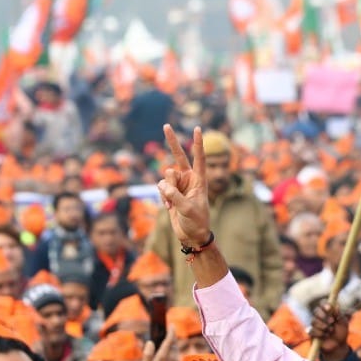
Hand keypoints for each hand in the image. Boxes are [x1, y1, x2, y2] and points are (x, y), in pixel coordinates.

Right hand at [142, 328, 180, 360]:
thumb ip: (147, 353)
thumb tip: (151, 342)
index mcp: (164, 356)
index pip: (170, 340)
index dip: (171, 331)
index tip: (171, 324)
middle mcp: (172, 357)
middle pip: (174, 342)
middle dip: (172, 335)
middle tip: (168, 329)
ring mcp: (176, 360)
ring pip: (175, 347)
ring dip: (172, 342)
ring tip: (166, 338)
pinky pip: (176, 352)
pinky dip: (173, 348)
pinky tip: (167, 349)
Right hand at [159, 125, 210, 248]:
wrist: (191, 234)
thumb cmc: (196, 222)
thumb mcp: (188, 209)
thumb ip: (175, 196)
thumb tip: (162, 185)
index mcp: (199, 180)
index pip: (199, 158)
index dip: (197, 143)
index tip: (197, 128)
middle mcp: (188, 179)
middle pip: (178, 156)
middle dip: (172, 141)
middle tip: (166, 125)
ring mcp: (178, 184)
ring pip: (166, 176)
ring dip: (167, 190)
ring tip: (173, 203)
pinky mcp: (169, 192)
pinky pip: (160, 187)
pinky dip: (162, 196)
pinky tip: (168, 206)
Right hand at [310, 303, 348, 360]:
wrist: (338, 346)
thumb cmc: (341, 333)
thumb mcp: (343, 323)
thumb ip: (339, 315)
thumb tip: (336, 305)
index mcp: (328, 312)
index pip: (322, 303)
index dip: (324, 305)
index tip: (329, 308)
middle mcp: (320, 316)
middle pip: (316, 311)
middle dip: (324, 316)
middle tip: (332, 322)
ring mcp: (315, 324)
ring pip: (314, 321)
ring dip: (324, 326)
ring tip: (331, 331)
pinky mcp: (311, 333)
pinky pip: (311, 330)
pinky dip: (319, 333)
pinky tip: (325, 336)